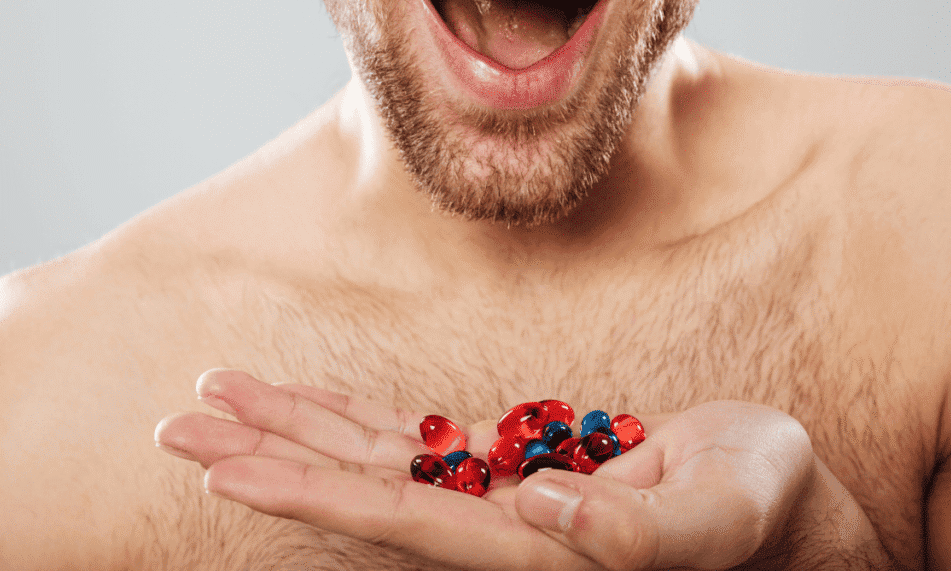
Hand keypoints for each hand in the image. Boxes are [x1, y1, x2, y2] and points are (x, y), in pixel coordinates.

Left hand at [155, 370, 891, 569]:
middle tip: (180, 425)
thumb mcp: (722, 513)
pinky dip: (354, 416)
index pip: (406, 525)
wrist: (769, 502)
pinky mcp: (505, 462)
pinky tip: (302, 402)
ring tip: (217, 397)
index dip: (318, 499)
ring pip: (373, 462)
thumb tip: (541, 507)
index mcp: (537, 554)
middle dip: (270, 459)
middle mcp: (495, 533)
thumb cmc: (761, 509)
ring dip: (293, 428)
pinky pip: (414, 438)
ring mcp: (493, 496)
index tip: (233, 471)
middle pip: (360, 497)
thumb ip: (638, 527)